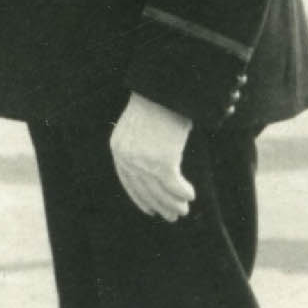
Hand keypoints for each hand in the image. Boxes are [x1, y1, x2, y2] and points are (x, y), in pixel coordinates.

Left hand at [110, 91, 195, 219]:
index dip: (139, 198)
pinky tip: (190, 195)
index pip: (127, 181)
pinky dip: (182, 192)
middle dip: (159, 205)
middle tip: (172, 216)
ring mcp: (143, 161)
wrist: (164, 91)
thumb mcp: (140, 127)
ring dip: (173, 203)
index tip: (150, 209)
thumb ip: (140, 147)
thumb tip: (155, 168)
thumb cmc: (156, 105)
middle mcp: (126, 158)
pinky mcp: (162, 162)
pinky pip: (173, 185)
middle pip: (144, 189)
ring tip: (183, 210)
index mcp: (117, 148)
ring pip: (159, 190)